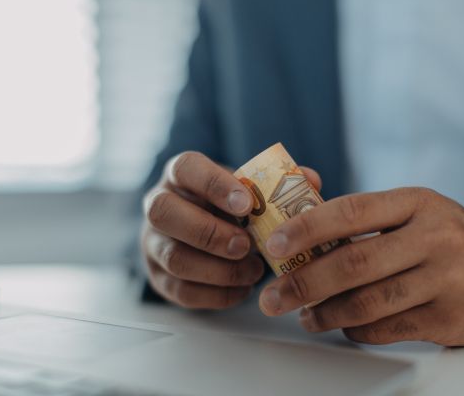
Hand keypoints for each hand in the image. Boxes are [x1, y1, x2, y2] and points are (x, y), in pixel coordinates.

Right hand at [141, 151, 321, 308]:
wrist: (201, 229)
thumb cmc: (226, 207)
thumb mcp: (244, 189)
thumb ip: (275, 184)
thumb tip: (311, 179)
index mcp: (179, 175)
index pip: (185, 168)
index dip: (214, 185)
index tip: (246, 204)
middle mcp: (157, 204)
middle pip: (164, 213)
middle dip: (209, 232)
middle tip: (246, 245)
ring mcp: (152, 243)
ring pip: (173, 258)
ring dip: (219, 269)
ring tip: (253, 271)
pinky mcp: (158, 277)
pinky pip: (180, 291)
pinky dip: (217, 294)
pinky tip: (242, 288)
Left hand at [259, 187, 463, 345]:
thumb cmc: (447, 238)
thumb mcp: (414, 213)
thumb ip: (364, 219)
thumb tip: (297, 230)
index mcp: (417, 203)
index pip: (351, 211)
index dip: (306, 228)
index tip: (274, 244)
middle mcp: (435, 239)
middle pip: (354, 263)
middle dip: (303, 282)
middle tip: (273, 296)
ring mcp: (445, 281)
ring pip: (367, 303)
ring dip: (324, 313)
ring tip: (303, 315)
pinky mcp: (448, 319)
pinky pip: (384, 329)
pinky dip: (354, 330)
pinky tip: (341, 324)